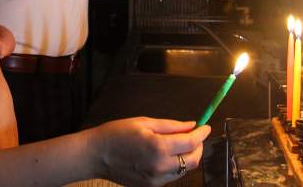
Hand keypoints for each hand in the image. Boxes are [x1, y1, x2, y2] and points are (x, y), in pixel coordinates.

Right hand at [91, 117, 210, 185]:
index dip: (201, 134)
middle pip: (193, 160)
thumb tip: (191, 125)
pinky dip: (176, 165)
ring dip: (188, 156)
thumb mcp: (144, 122)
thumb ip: (171, 125)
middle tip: (195, 135)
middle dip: (198, 146)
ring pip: (184, 169)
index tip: (206, 127)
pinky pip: (172, 176)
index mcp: (158, 147)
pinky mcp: (151, 186)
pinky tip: (168, 154)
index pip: (190, 142)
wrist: (96, 154)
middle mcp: (160, 166)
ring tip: (181, 143)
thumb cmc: (117, 134)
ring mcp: (156, 180)